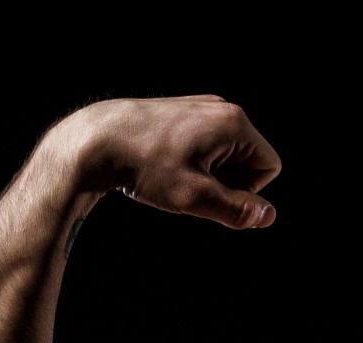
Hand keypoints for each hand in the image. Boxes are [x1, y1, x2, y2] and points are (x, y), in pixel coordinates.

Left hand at [53, 94, 281, 228]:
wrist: (94, 140)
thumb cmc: (145, 167)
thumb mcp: (194, 197)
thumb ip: (237, 210)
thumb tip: (268, 216)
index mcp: (234, 123)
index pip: (269, 167)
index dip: (246, 191)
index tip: (209, 194)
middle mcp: (222, 108)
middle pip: (249, 159)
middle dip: (227, 181)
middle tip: (188, 187)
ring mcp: (201, 106)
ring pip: (225, 153)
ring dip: (208, 173)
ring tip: (173, 177)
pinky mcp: (182, 110)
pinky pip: (205, 143)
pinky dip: (192, 161)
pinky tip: (163, 166)